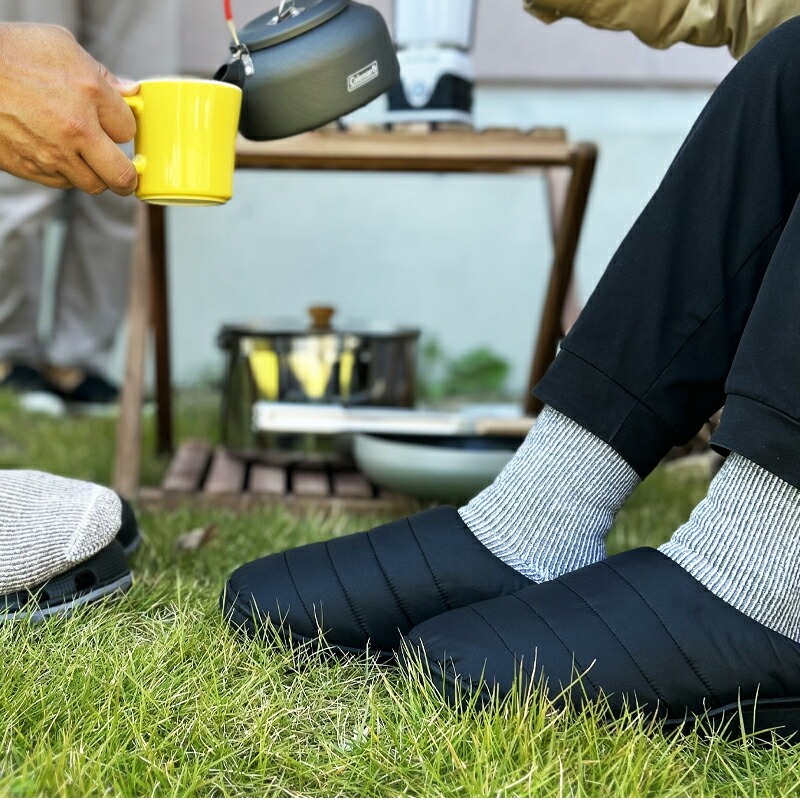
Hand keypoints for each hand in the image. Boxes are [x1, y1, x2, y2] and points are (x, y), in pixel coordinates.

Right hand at [0, 23, 138, 195]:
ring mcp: (52, 153)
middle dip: (128, 177)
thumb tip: (131, 91)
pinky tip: (59, 156)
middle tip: (126, 174)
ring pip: (92, 184)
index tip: (118, 127)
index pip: (129, 130)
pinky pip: (61, 183)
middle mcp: (75, 129)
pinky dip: (66, 174)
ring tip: (87, 159)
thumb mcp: (61, 46)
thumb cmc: (11, 52)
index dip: (125, 129)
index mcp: (89, 92)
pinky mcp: (29, 167)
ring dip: (95, 175)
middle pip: (121, 175)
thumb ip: (102, 74)